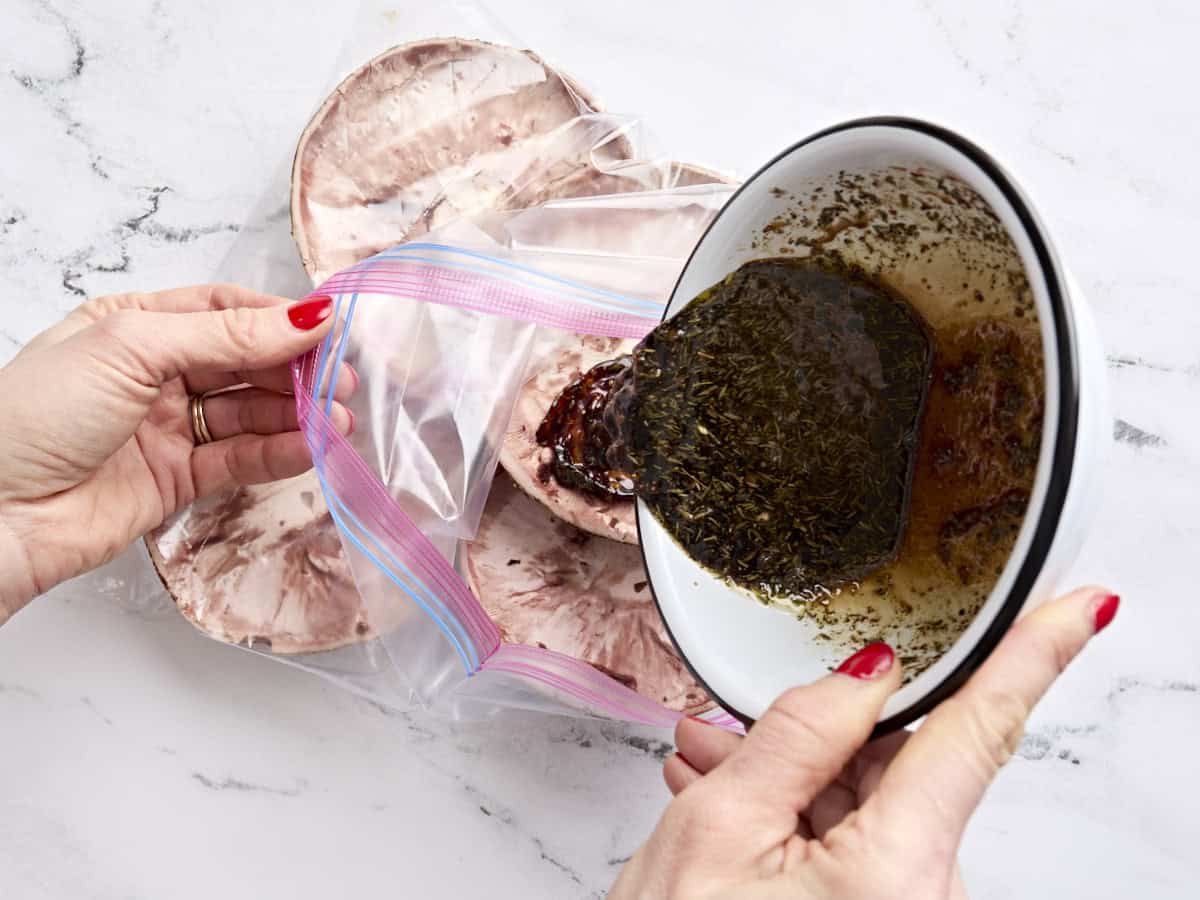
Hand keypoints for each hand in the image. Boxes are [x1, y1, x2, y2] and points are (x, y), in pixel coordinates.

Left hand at [0, 285, 352, 622]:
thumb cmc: (39, 413)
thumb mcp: (133, 347)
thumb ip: (226, 335)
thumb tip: (308, 315)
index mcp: (135, 324)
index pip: (224, 311)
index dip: (278, 319)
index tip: (329, 328)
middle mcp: (156, 372)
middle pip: (244, 362)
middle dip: (295, 369)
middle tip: (341, 380)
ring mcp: (168, 427)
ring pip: (249, 413)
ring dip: (295, 414)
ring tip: (338, 418)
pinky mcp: (177, 479)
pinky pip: (239, 460)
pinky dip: (278, 453)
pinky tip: (311, 446)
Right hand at [612, 586, 1119, 898]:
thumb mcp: (717, 830)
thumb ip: (798, 734)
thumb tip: (862, 673)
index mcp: (899, 874)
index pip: (978, 734)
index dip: (1035, 657)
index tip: (1084, 608)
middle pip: (898, 769)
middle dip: (818, 738)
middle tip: (728, 733)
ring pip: (866, 808)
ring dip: (792, 784)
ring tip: (706, 777)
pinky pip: (856, 849)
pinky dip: (799, 824)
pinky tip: (733, 815)